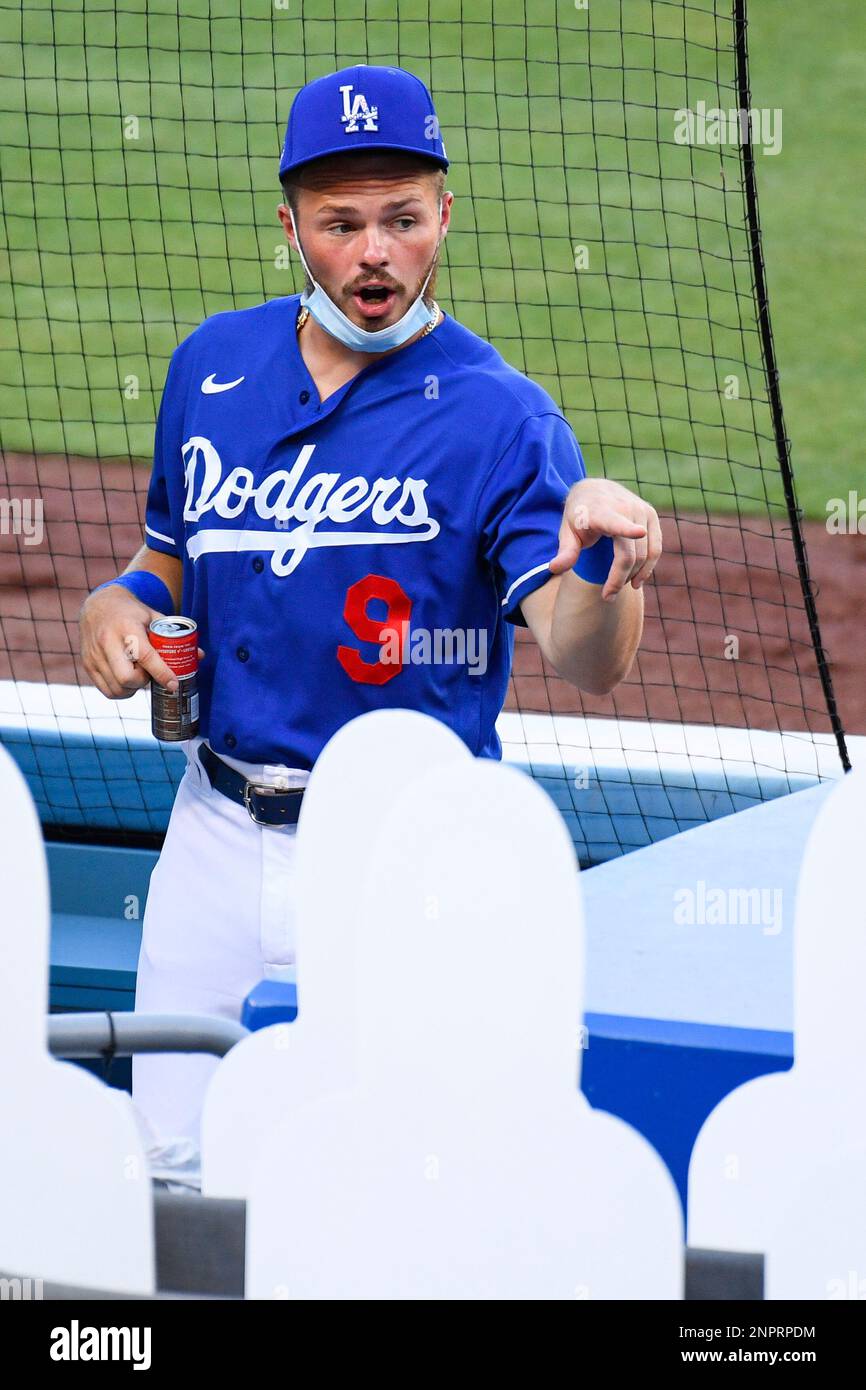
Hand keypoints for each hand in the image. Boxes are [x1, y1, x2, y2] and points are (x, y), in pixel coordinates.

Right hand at [79, 588, 204, 699]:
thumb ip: (174, 637)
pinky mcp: (87, 664)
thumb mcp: (153, 617)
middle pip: (126, 677)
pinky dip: (120, 692)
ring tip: (139, 677)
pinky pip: (106, 690)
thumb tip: (199, 656)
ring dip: (133, 690)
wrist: (98, 605)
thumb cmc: (131, 613)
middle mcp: (107, 641)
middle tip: (149, 675)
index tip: (174, 683)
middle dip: (143, 682)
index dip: (162, 673)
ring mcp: (94, 655)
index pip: (145, 656)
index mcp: (127, 627)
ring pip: (116, 688)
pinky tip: (128, 682)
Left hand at [549, 478, 662, 601]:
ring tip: (618, 588)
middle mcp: (625, 507)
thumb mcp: (567, 531)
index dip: (627, 528)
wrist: (595, 491)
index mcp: (601, 510)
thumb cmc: (579, 516)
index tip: (639, 533)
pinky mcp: (652, 516)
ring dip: (634, 576)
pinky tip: (637, 580)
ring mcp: (641, 510)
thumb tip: (554, 569)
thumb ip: (565, 552)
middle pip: (628, 554)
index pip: (615, 522)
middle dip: (619, 579)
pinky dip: (648, 567)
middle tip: (607, 597)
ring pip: (644, 554)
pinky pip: (655, 549)